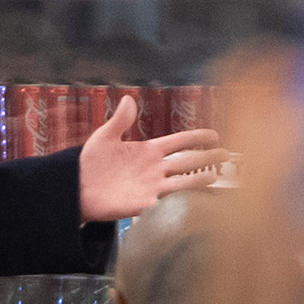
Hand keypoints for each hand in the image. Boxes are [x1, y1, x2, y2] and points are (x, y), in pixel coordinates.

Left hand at [76, 96, 228, 221]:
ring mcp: (151, 186)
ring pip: (183, 182)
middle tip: (226, 154)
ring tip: (216, 175)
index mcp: (148, 150)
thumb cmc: (89, 163)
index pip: (179, 141)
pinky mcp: (144, 204)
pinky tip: (195, 199)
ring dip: (199, 179)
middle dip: (207, 157)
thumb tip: (128, 99)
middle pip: (188, 161)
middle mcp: (154, 168)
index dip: (197, 137)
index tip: (215, 134)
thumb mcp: (104, 137)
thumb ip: (119, 121)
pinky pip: (167, 202)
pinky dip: (181, 199)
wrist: (77, 189)